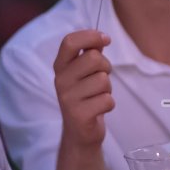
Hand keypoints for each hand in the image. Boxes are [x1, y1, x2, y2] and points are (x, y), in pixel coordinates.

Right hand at [53, 30, 113, 148]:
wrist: (79, 133)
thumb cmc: (86, 96)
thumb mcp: (84, 73)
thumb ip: (90, 53)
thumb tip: (101, 38)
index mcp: (60, 66)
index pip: (70, 42)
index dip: (90, 36)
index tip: (105, 39)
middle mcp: (60, 80)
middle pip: (94, 58)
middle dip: (106, 67)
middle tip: (100, 78)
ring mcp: (68, 98)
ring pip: (103, 80)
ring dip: (107, 88)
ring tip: (97, 96)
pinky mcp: (79, 115)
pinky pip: (107, 100)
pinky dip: (109, 104)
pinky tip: (98, 109)